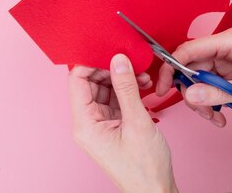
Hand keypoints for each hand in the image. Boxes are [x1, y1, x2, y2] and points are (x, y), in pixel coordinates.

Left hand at [69, 54, 177, 192]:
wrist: (156, 192)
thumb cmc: (144, 168)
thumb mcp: (137, 122)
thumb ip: (126, 88)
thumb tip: (119, 60)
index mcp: (84, 123)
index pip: (76, 81)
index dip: (90, 64)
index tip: (108, 52)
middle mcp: (86, 123)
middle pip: (90, 84)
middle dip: (109, 70)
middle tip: (129, 62)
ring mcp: (99, 125)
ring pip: (104, 91)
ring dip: (121, 80)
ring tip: (141, 75)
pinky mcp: (111, 126)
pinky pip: (114, 101)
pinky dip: (126, 92)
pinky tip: (141, 86)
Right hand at [156, 27, 231, 127]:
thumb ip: (219, 93)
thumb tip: (190, 95)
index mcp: (230, 41)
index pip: (188, 51)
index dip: (171, 69)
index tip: (161, 87)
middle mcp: (224, 47)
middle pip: (190, 67)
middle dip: (192, 93)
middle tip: (201, 111)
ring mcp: (224, 60)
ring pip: (196, 79)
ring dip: (201, 102)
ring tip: (215, 116)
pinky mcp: (226, 72)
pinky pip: (206, 85)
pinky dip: (209, 102)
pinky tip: (219, 114)